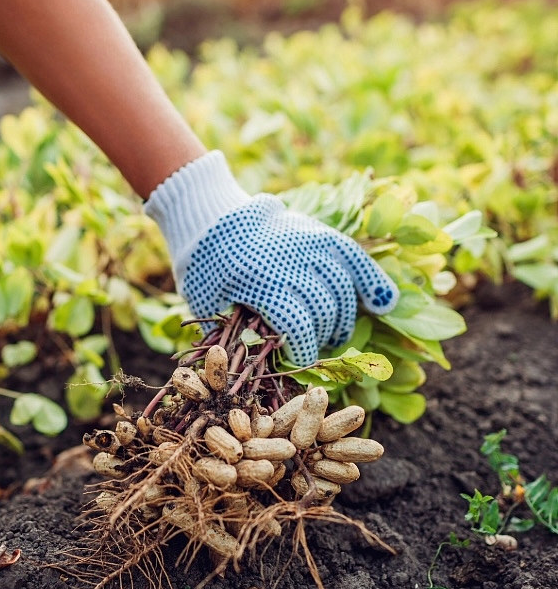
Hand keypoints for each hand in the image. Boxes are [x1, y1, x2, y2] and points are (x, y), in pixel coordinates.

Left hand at [144, 151, 398, 365]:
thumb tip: (252, 371)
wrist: (210, 217)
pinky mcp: (319, 232)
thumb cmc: (203, 268)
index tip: (299, 363)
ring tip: (334, 334)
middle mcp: (290, 261)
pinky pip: (354, 257)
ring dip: (343, 318)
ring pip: (342, 288)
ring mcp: (308, 243)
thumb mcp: (206, 303)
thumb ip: (228, 335)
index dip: (303, 352)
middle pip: (323, 309)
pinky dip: (372, 280)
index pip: (298, 327)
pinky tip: (384, 303)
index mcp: (259, 281)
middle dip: (321, 337)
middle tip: (313, 348)